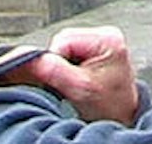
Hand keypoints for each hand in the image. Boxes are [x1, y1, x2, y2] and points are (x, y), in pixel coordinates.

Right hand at [21, 28, 140, 123]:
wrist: (123, 117)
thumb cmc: (110, 106)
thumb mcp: (79, 89)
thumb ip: (53, 71)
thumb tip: (28, 58)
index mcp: (107, 38)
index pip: (64, 39)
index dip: (53, 61)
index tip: (58, 81)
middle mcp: (105, 35)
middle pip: (63, 41)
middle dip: (58, 64)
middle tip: (67, 84)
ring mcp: (100, 42)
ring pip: (63, 48)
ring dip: (61, 67)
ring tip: (74, 83)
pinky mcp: (94, 51)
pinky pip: (69, 54)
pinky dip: (66, 68)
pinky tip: (76, 80)